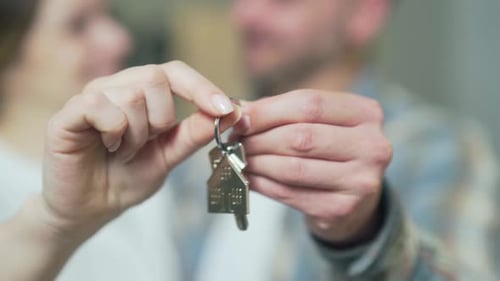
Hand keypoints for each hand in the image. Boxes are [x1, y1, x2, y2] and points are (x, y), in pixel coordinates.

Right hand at [41, 61, 239, 239]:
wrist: (92, 209)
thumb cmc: (128, 178)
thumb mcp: (169, 156)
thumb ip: (194, 134)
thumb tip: (231, 113)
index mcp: (142, 93)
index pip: (175, 72)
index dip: (201, 87)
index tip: (226, 109)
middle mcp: (116, 87)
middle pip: (154, 77)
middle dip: (161, 119)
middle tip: (148, 143)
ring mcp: (90, 97)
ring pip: (130, 95)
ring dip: (136, 134)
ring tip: (125, 152)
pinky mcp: (68, 114)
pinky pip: (98, 106)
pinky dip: (114, 132)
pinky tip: (109, 147)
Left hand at [234, 90, 391, 244]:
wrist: (355, 197)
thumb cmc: (331, 150)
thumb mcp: (318, 122)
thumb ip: (282, 112)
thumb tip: (237, 112)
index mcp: (367, 114)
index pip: (310, 104)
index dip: (268, 110)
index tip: (239, 117)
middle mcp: (373, 146)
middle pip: (301, 137)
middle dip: (259, 138)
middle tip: (234, 140)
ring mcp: (360, 181)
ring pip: (292, 168)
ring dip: (256, 162)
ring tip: (237, 157)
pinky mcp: (341, 208)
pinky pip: (289, 194)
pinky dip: (262, 184)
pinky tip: (248, 177)